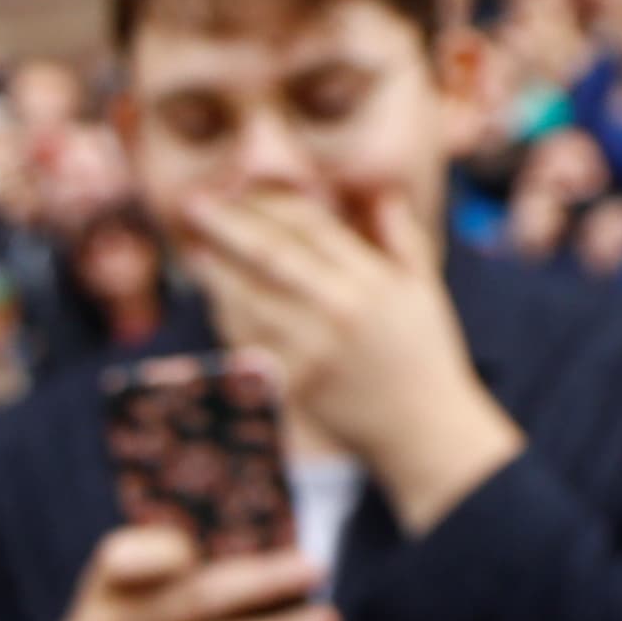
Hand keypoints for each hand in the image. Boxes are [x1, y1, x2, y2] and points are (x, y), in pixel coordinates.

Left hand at [170, 183, 522, 531]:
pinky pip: (247, 343)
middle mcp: (338, 312)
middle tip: (194, 204)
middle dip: (227, 225)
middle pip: (269, 255)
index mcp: (371, 282)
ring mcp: (311, 351)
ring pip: (247, 299)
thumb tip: (381, 193)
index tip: (247, 189)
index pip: (311, 226)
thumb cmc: (426, 355)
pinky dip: (226, 318)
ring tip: (196, 251)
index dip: (274, 203)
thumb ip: (403, 238)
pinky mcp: (293, 384)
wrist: (423, 431)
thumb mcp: (426, 290)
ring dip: (216, 272)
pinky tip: (216, 300)